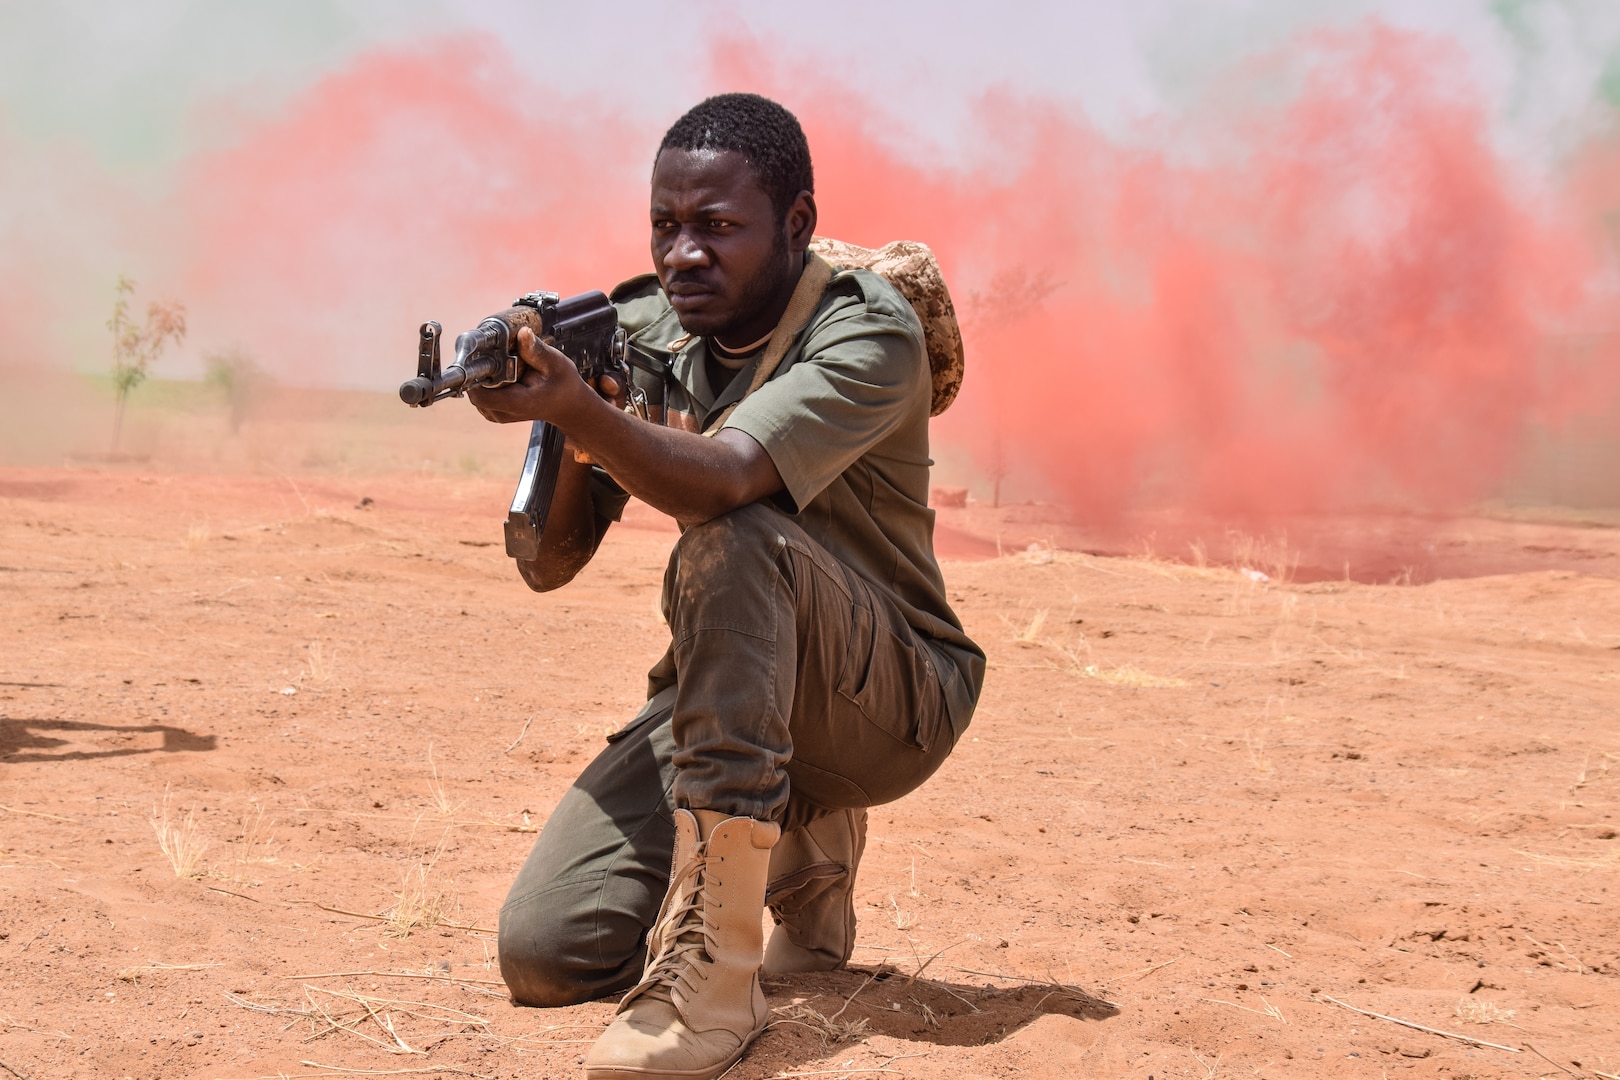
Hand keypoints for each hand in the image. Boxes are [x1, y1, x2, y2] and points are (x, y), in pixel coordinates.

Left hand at [467, 326, 589, 424]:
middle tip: (494, 354)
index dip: (475, 374)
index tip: (480, 355)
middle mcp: (503, 412)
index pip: (480, 394)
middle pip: (474, 390)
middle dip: (480, 371)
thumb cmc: (563, 385)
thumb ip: (536, 350)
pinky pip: (480, 395)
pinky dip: (486, 383)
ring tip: (501, 364)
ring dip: (482, 377)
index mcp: (517, 402)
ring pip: (475, 392)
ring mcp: (498, 414)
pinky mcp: (495, 412)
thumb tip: (522, 332)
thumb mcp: (556, 363)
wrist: (568, 405)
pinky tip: (501, 373)